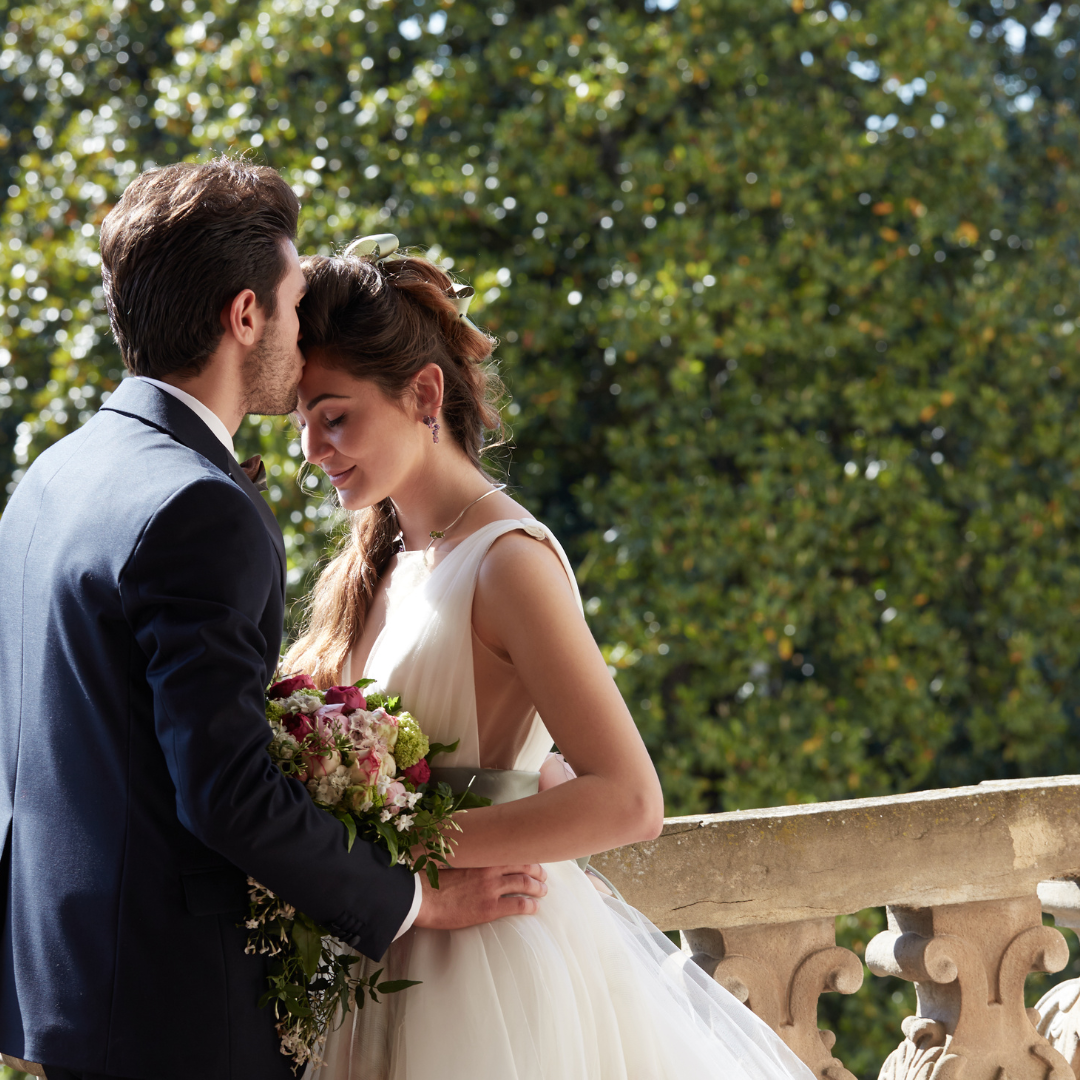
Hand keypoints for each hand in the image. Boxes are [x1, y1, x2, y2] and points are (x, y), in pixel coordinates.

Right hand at [413, 864, 547, 929]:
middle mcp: (490, 868)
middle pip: (523, 865)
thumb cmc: (431, 878)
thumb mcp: (451, 860)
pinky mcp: (490, 907)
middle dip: (537, 870)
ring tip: (543, 891)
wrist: (421, 896)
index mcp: (481, 856)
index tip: (530, 857)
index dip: (524, 855)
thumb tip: (473, 855)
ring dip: (538, 887)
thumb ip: (467, 857)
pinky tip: (535, 907)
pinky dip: (530, 905)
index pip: (510, 850)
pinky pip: (518, 904)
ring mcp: (491, 888)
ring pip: (525, 883)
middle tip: (543, 875)